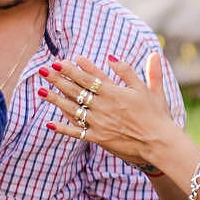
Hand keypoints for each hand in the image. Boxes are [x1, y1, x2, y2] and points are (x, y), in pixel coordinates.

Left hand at [39, 53, 170, 164]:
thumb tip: (113, 56)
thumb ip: (131, 72)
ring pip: (72, 109)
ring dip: (55, 100)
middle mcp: (103, 106)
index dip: (72, 70)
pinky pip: (77, 132)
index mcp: (114, 92)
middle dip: (58, 80)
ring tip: (41, 91)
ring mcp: (99, 123)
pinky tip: (50, 124)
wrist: (159, 143)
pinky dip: (63, 128)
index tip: (59, 62)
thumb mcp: (149, 89)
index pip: (88, 78)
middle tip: (43, 71)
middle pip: (76, 91)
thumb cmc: (156, 115)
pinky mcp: (98, 138)